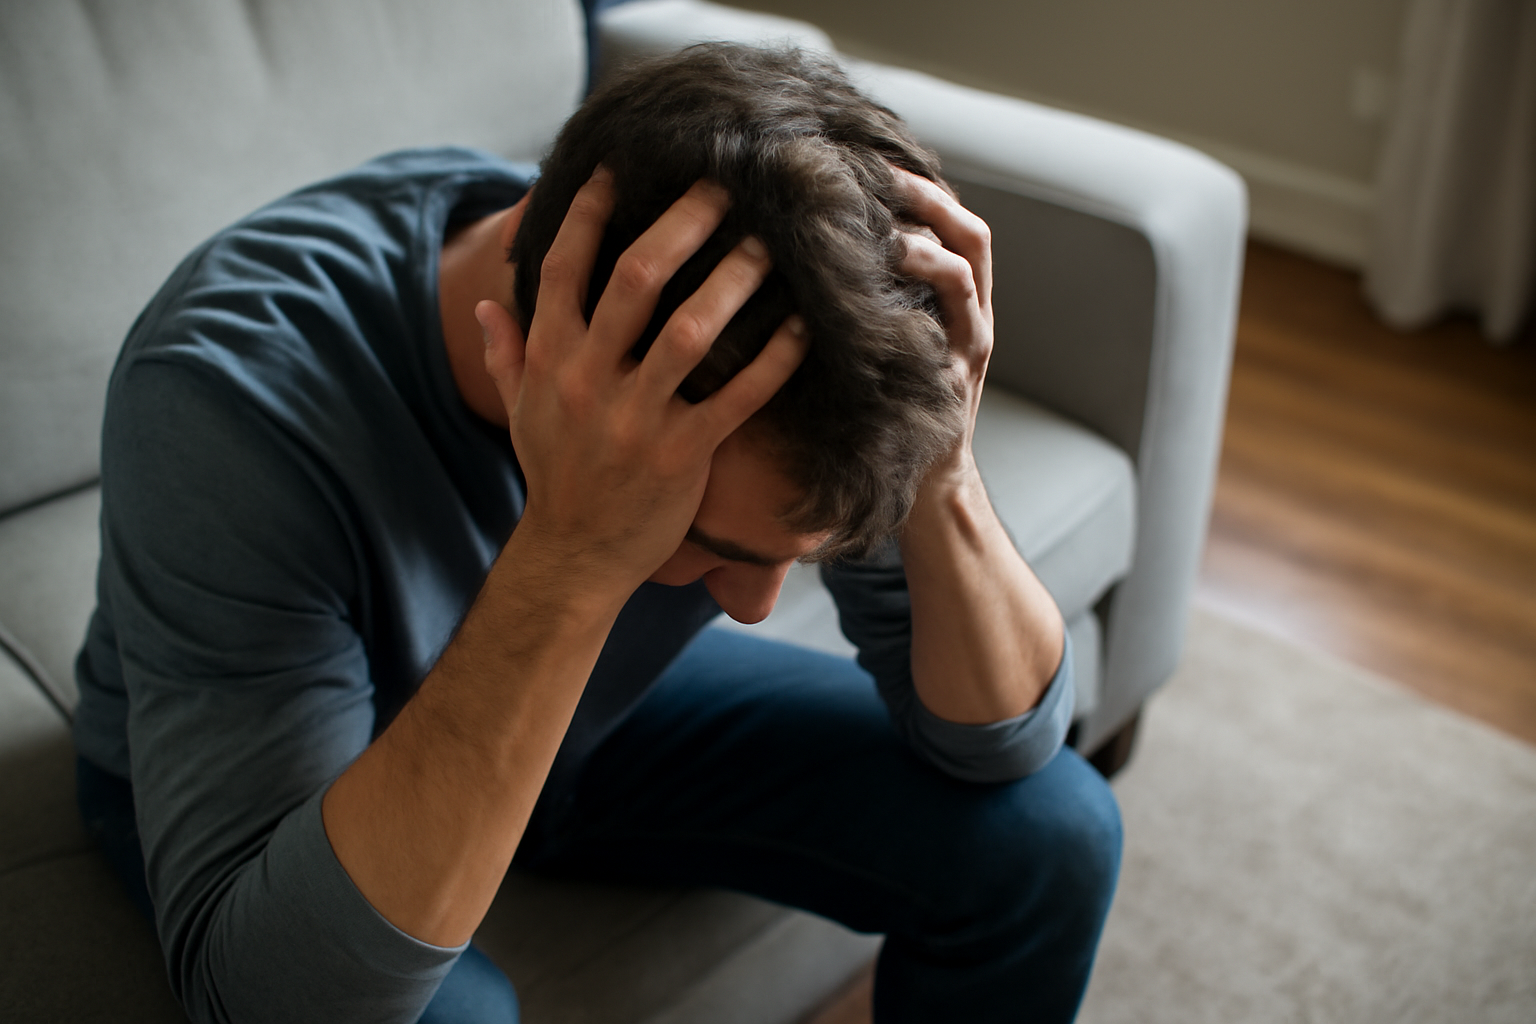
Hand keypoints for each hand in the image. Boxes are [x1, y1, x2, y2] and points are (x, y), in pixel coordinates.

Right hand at [477, 168, 807, 598]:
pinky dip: (773, 360)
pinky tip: (802, 328)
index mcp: (550, 358)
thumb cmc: (555, 475)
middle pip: (636, 278)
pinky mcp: (682, 454)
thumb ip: (507, 353)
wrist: (575, 556)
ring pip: (691, 330)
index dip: (589, 211)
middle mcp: (590, 379)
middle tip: (723, 187)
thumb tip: (487, 303)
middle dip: (682, 224)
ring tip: (769, 245)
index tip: (619, 168)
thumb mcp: (520, 412)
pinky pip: (736, 397)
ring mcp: (637, 417)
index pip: (562, 266)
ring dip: (734, 281)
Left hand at [895, 169, 994, 482]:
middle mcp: (973, 315)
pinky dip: (921, 296)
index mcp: (957, 299)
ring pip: (963, 273)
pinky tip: (878, 287)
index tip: (872, 156)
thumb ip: (872, 295)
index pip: (952, 221)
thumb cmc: (888, 405)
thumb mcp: (885, 339)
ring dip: (921, 241)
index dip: (920, 184)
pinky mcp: (955, 380)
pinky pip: (950, 326)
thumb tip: (812, 241)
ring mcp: (970, 347)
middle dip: (926, 196)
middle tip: (875, 172)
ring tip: (876, 227)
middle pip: (970, 233)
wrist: (919, 482)